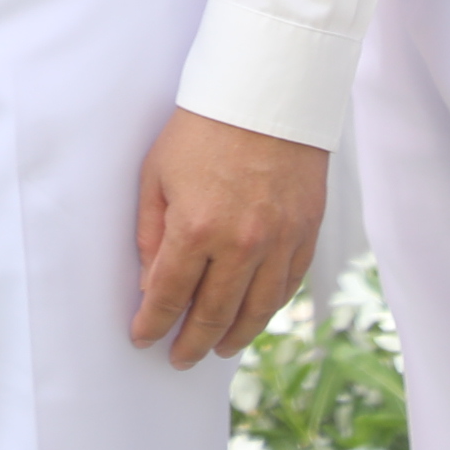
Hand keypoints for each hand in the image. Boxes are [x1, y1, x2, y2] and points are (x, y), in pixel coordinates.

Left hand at [130, 109, 325, 368]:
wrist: (267, 91)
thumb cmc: (203, 126)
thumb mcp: (158, 173)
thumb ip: (152, 232)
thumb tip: (152, 282)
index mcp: (197, 227)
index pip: (169, 296)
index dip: (153, 323)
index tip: (143, 338)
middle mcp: (242, 243)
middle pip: (214, 313)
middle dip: (192, 342)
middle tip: (179, 358)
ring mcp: (280, 241)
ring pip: (257, 310)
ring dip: (234, 336)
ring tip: (218, 349)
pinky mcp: (306, 231)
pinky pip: (289, 285)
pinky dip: (270, 307)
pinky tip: (255, 315)